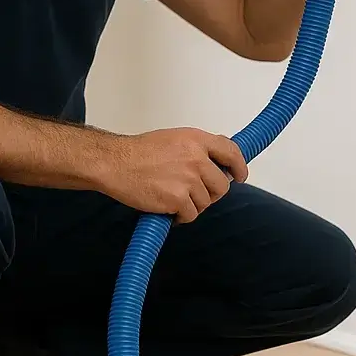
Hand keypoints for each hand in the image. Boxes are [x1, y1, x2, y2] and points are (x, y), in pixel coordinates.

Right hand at [102, 127, 248, 222]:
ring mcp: (188, 179)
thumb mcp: (175, 138)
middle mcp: (196, 158)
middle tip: (194, 193)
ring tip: (174, 197)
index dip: (239, 167)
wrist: (116, 163)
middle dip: (211, 193)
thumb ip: (198, 147)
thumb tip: (219, 158)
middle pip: (222, 185)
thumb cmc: (140, 152)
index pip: (232, 152)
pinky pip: (191, 215)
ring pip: (206, 202)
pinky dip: (181, 217)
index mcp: (197, 139)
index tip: (240, 176)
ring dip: (193, 205)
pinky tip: (169, 209)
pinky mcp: (178, 199)